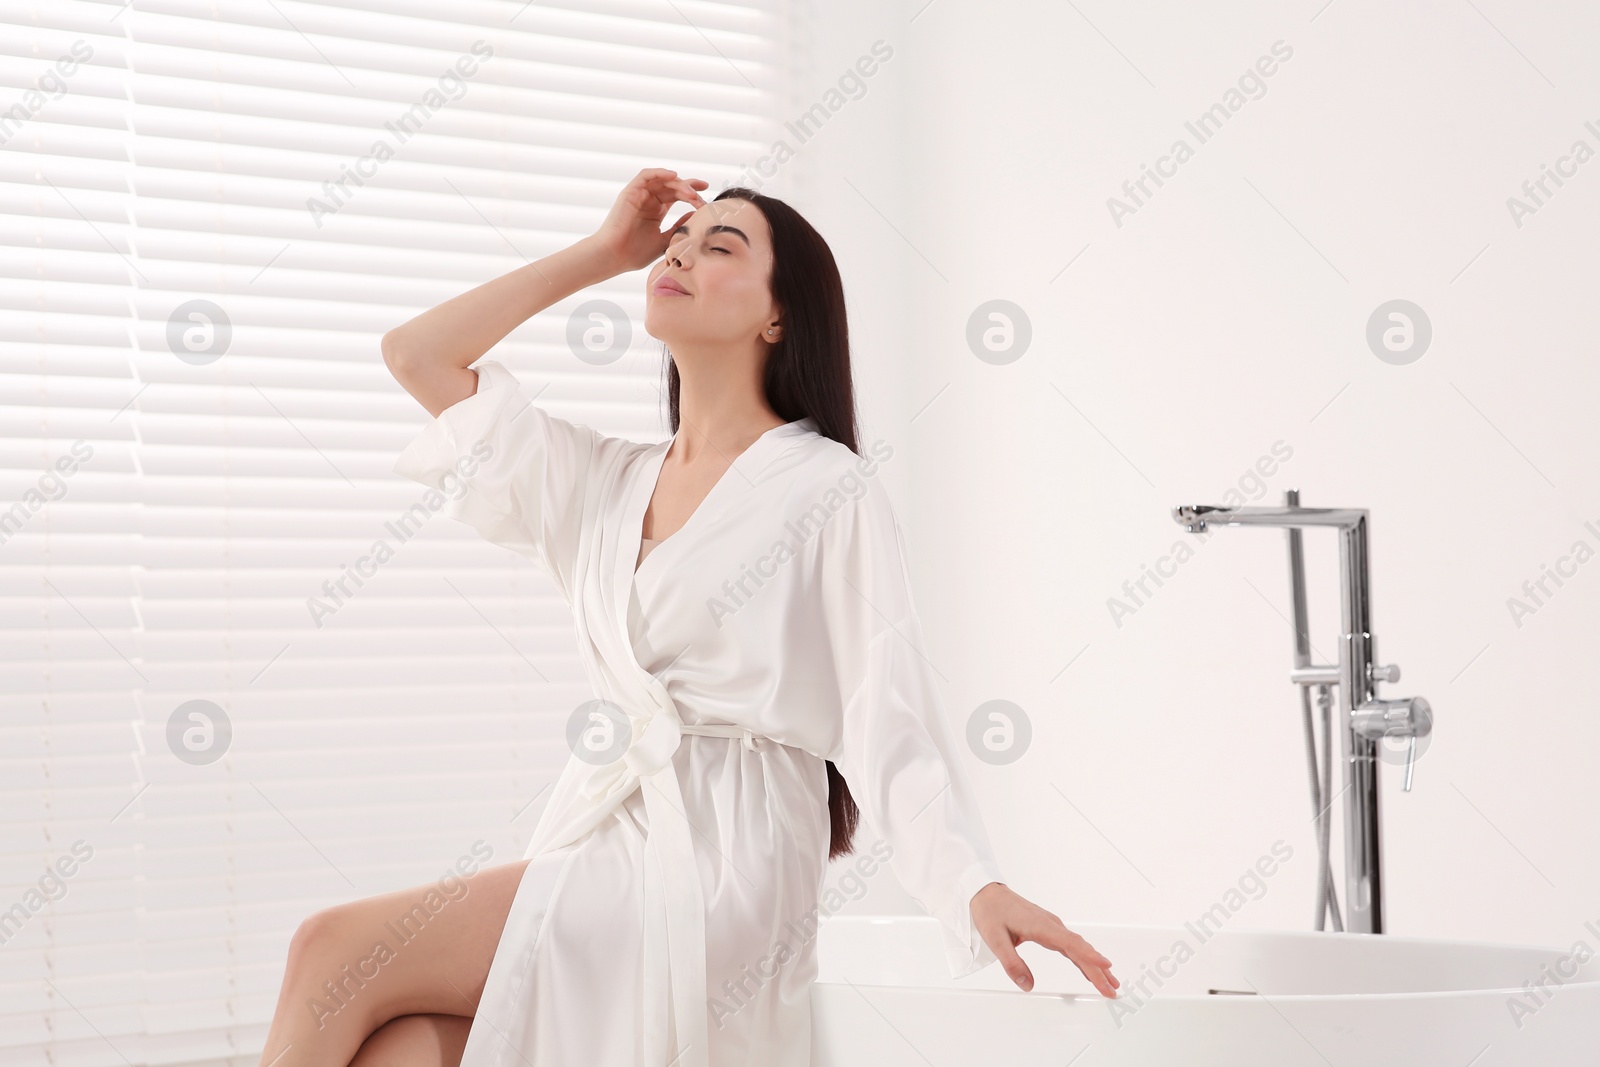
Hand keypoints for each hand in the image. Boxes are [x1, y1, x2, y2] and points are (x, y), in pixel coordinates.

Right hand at [592, 167, 708, 274]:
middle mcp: (648, 200)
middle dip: (690, 189)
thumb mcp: (665, 239)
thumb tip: (696, 215)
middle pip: (673, 186)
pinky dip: (660, 173)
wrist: (614, 256)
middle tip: (701, 198)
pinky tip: (674, 176)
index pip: (677, 195)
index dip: (692, 194)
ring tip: (691, 193)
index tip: (706, 200)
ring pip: (662, 179)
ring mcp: (639, 195)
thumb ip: (679, 227)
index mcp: (656, 210)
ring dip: (679, 183)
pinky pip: (646, 175)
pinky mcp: (630, 192)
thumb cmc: (636, 253)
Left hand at [970, 882, 1119, 998]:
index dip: (1089, 956)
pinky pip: (1071, 945)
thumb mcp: (995, 940)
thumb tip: (1027, 985)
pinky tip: (1090, 969)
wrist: (986, 893)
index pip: (1070, 943)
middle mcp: (1051, 925)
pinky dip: (1083, 958)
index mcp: (1040, 926)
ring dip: (1095, 965)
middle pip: (1080, 949)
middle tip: (1112, 989)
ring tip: (1110, 982)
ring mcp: (1052, 926)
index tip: (1106, 966)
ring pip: (1078, 947)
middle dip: (1098, 969)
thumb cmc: (991, 912)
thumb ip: (1012, 964)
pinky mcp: (1049, 929)